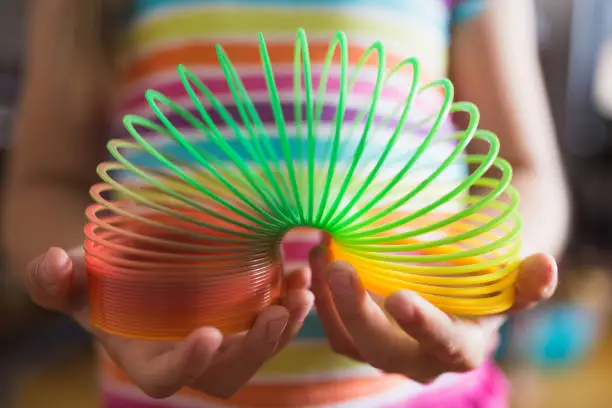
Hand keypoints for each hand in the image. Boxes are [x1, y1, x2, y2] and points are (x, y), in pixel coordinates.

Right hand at [25, 247, 313, 398]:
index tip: (208, 335)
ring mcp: (221, 339)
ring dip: (286, 325)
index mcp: (147, 358)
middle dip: (256, 350)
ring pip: (260, 349)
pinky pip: (272, 320)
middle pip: (229, 373)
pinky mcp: (242, 317)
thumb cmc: (97, 279)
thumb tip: (53, 263)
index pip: (168, 379)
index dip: (188, 365)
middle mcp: (190, 356)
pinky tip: (303, 273)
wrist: (128, 268)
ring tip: (303, 290)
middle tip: (277, 313)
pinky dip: (290, 302)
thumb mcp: (71, 277)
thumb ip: (52, 279)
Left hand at [309, 246, 556, 382]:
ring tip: (319, 249)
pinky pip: (331, 327)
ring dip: (328, 299)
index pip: (445, 345)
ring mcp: (384, 352)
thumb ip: (523, 280)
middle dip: (357, 311)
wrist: (456, 285)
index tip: (401, 297)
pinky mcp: (357, 339)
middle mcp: (421, 360)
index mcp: (462, 348)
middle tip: (338, 267)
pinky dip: (318, 296)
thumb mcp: (506, 277)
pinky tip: (313, 256)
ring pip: (348, 341)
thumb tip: (545, 265)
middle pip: (383, 350)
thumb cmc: (483, 277)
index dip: (425, 325)